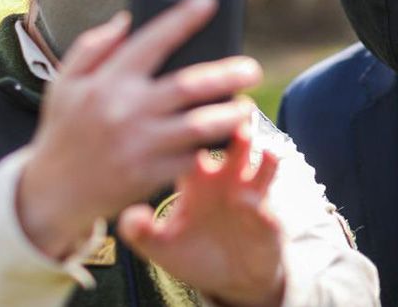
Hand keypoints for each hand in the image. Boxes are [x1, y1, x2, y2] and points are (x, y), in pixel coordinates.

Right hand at [16, 0, 260, 259]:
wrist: (51, 193)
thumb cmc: (64, 131)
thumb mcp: (64, 83)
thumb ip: (93, 47)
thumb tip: (127, 19)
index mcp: (107, 81)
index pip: (152, 40)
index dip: (183, 18)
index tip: (209, 1)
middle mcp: (126, 110)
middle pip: (190, 85)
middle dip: (228, 73)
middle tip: (252, 68)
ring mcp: (140, 145)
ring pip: (200, 125)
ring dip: (230, 114)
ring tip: (245, 106)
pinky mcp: (150, 175)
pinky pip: (192, 157)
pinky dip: (211, 146)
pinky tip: (226, 137)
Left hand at [117, 101, 285, 306]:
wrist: (230, 278)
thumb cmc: (192, 253)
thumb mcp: (161, 246)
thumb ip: (141, 232)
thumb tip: (130, 216)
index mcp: (196, 180)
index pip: (193, 146)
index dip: (190, 133)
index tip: (183, 120)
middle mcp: (226, 179)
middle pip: (231, 144)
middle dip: (232, 130)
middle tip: (229, 120)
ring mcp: (249, 195)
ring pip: (259, 165)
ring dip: (258, 153)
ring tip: (256, 146)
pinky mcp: (267, 218)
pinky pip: (268, 205)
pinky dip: (263, 202)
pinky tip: (253, 201)